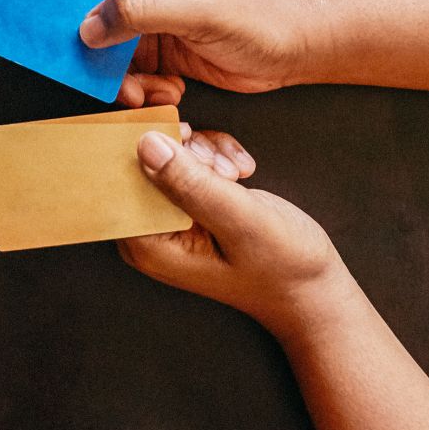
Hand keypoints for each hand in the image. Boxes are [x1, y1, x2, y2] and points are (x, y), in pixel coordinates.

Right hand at [73, 0, 322, 94]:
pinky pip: (124, 74)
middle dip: (90, 54)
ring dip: (119, 80)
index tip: (46, 33)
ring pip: (100, 53)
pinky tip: (169, 90)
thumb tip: (87, 26)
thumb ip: (138, 9)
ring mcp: (143, 18)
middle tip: (111, 77)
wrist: (297, 46)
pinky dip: (138, 89)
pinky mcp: (154, 49)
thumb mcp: (197, 6)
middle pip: (80, 16)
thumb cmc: (258, 14)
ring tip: (151, 90)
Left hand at [122, 129, 342, 334]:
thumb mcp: (240, 221)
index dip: (148, 148)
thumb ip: (192, 184)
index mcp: (148, 245)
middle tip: (224, 172)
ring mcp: (168, 215)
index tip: (188, 143)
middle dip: (185, 150)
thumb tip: (146, 144)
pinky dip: (216, 154)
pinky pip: (188, 157)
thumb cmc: (280, 267)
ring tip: (235, 176)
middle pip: (142, 160)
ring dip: (206, 151)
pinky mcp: (188, 202)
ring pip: (168, 151)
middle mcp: (150, 230)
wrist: (311, 286)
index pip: (117, 180)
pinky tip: (240, 172)